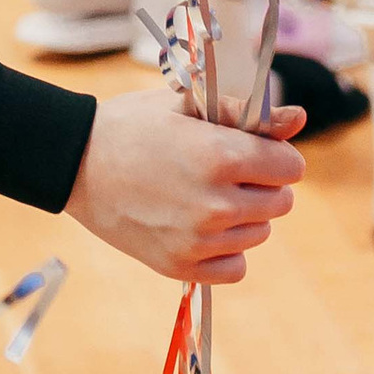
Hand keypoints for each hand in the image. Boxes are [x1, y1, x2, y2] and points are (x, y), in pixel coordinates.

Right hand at [68, 90, 306, 285]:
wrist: (75, 163)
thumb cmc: (132, 126)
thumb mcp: (186, 106)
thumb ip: (247, 114)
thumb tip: (299, 119)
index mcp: (220, 156)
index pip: (291, 167)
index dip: (274, 154)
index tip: (249, 149)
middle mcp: (215, 204)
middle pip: (280, 202)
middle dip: (260, 183)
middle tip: (220, 170)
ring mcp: (199, 240)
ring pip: (259, 233)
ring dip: (243, 216)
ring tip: (202, 195)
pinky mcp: (182, 266)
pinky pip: (236, 267)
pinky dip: (225, 250)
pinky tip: (198, 226)